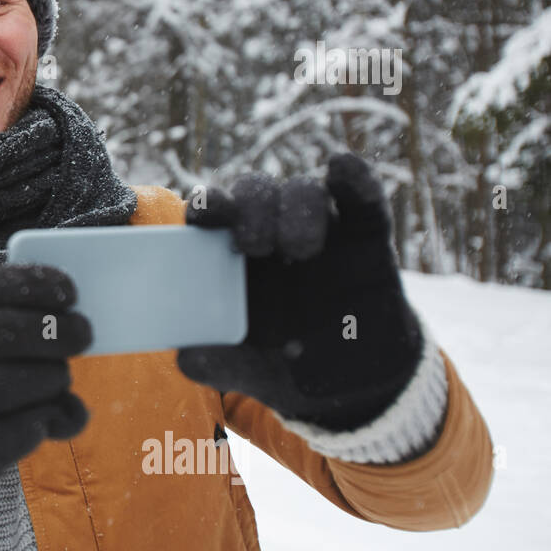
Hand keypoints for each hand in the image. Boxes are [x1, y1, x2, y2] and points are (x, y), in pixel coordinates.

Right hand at [0, 264, 91, 523]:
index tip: (69, 290)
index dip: (26, 284)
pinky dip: (42, 420)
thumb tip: (65, 338)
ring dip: (52, 377)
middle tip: (84, 332)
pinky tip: (43, 418)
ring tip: (59, 378)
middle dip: (51, 329)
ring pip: (10, 382)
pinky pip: (16, 433)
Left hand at [177, 154, 422, 430]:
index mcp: (233, 255)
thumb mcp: (248, 369)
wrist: (355, 383)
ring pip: (305, 189)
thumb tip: (185, 358)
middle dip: (252, 208)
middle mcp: (273, 231)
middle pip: (255, 191)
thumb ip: (216, 362)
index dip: (207, 205)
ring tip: (300, 249)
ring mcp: (322, 228)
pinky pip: (363, 198)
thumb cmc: (287, 365)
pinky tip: (341, 166)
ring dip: (298, 207)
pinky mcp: (366, 234)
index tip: (204, 213)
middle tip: (253, 244)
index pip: (213, 215)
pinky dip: (355, 178)